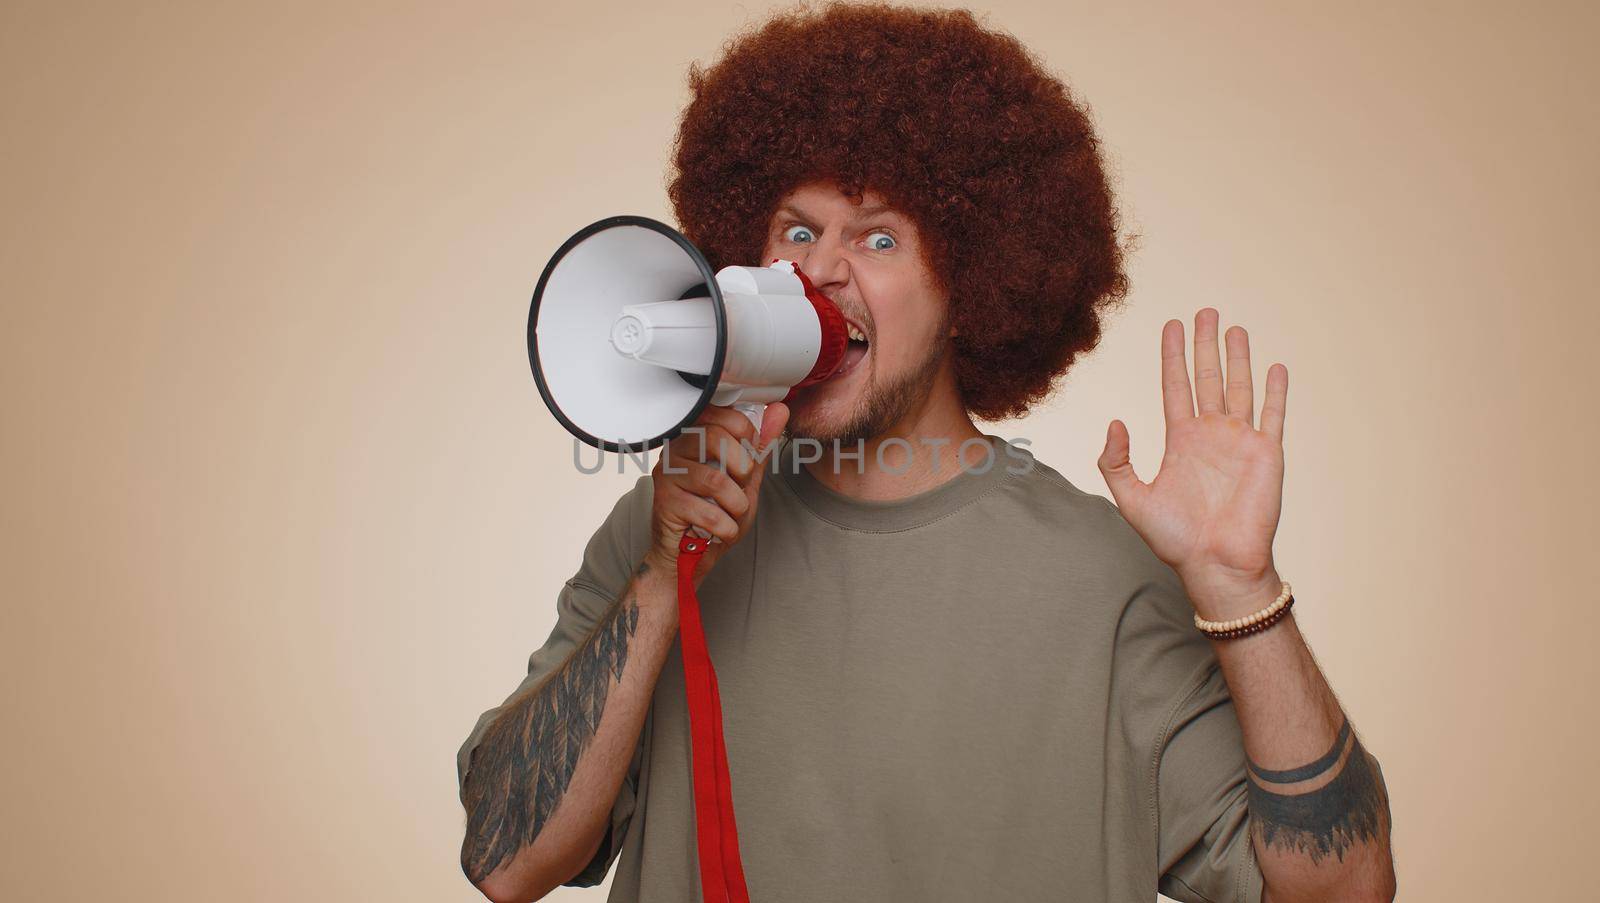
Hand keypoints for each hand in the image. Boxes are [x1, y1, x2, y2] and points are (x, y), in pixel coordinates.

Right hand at [645, 402, 788, 583]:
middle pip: (715, 439)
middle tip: (742, 486)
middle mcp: (675, 450)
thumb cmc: (715, 513)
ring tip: (732, 514)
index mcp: (693, 436)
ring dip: (736, 504)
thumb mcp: (745, 477)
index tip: (750, 455)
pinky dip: (726, 528)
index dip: (745, 432)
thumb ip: (760, 446)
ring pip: (715, 480)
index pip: (719, 414)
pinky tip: (720, 531)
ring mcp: (666, 475)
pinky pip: (708, 512)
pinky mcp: (665, 503)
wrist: (690, 555)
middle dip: (743, 468)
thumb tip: (779, 410)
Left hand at [1096, 308, 1287, 618]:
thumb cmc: (1174, 539)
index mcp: (1181, 441)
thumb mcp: (1132, 498)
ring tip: (1235, 328)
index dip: (1173, 356)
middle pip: (1208, 378)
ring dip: (1238, 358)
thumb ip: (1115, 461)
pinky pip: (1273, 415)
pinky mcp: (1267, 454)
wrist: (1215, 565)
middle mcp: (1211, 435)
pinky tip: (1275, 367)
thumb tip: (1114, 421)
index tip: (1171, 326)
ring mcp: (1240, 442)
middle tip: (1205, 311)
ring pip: (1240, 388)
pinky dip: (1275, 391)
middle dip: (1205, 345)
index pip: (1176, 386)